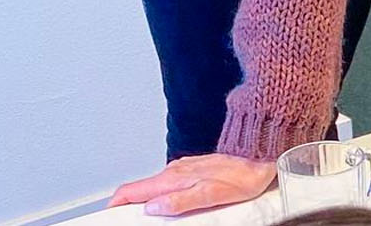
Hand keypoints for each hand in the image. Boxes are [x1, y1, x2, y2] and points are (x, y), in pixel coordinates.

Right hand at [105, 154, 274, 216]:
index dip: (116, 204)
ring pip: (156, 187)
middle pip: (141, 190)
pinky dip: (163, 194)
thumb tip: (155, 207)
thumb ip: (181, 201)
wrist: (261, 152)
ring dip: (147, 200)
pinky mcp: (194, 169)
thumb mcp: (212, 194)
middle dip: (130, 205)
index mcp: (174, 179)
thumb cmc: (243, 174)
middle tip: (130, 219)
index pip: (132, 190)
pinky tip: (172, 202)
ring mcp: (184, 169)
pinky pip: (171, 183)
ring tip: (149, 216)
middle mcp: (175, 171)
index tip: (110, 215)